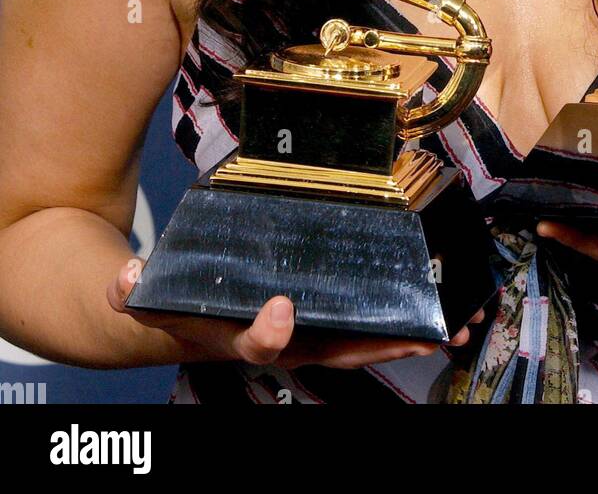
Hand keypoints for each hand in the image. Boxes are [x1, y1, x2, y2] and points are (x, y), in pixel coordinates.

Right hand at [110, 257, 484, 370]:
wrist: (183, 322)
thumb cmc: (173, 306)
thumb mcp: (144, 297)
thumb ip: (130, 289)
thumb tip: (124, 276)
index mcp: (237, 337)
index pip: (258, 343)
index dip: (270, 331)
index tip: (282, 307)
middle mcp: (279, 344)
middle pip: (330, 353)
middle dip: (372, 346)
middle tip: (413, 335)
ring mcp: (305, 337)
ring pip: (356, 344)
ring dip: (398, 339)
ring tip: (441, 329)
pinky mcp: (319, 322)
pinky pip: (360, 327)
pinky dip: (394, 325)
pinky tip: (427, 316)